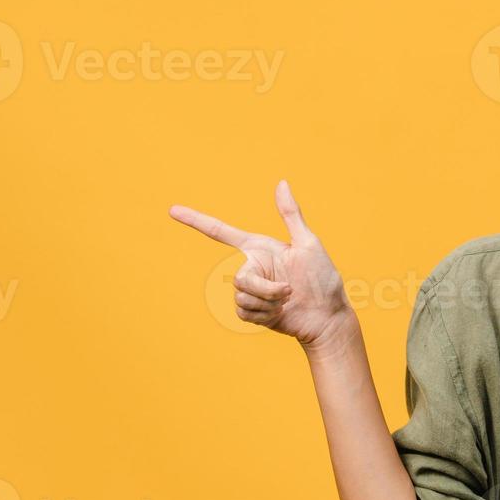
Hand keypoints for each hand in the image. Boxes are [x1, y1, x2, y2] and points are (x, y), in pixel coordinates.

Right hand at [170, 180, 351, 348]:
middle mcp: (252, 268)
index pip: (222, 232)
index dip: (197, 221)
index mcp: (260, 249)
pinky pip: (244, 313)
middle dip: (265, 290)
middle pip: (240, 279)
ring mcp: (252, 291)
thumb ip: (291, 215)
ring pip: (241, 297)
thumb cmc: (323, 279)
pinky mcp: (252, 311)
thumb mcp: (308, 244)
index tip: (172, 210)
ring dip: (268, 303)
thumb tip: (281, 182)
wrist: (327, 317)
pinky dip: (265, 315)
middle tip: (289, 291)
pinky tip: (280, 314)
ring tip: (287, 302)